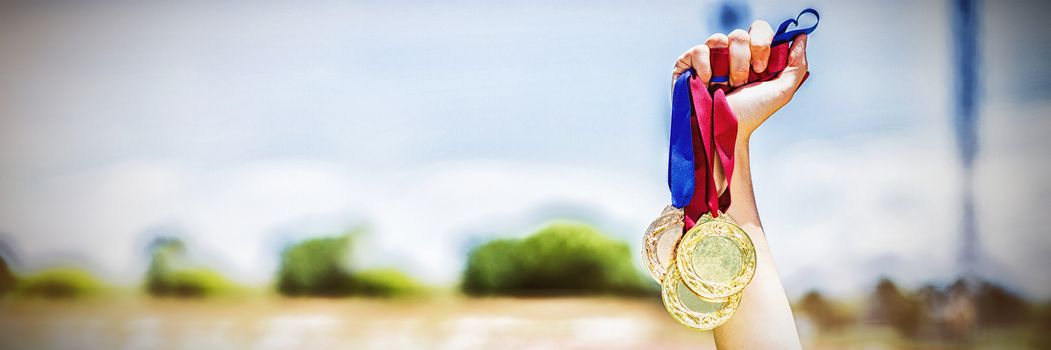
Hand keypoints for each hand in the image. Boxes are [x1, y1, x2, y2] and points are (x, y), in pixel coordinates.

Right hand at [672, 20, 808, 138]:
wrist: (725, 132)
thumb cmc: (751, 114)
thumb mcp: (782, 92)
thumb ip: (796, 64)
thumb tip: (802, 37)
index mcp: (751, 55)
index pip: (759, 30)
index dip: (762, 44)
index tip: (762, 69)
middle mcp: (730, 53)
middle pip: (740, 34)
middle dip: (744, 60)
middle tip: (743, 82)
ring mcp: (709, 58)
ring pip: (719, 39)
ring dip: (727, 66)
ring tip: (726, 86)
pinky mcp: (688, 64)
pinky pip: (698, 50)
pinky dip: (706, 67)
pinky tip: (707, 84)